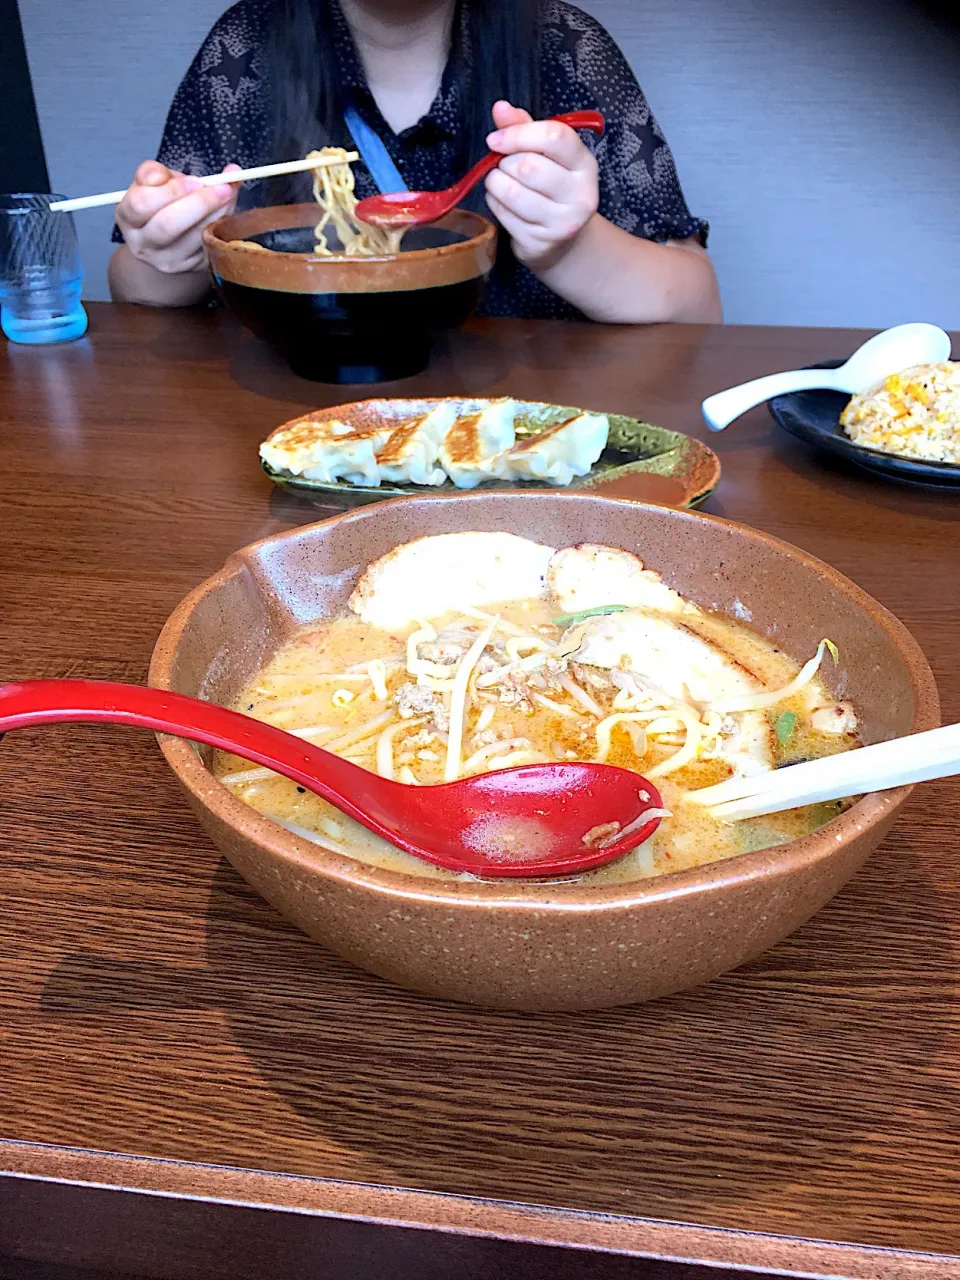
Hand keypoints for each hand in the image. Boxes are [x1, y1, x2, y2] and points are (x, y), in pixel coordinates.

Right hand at [115, 160, 240, 275]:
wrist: (164, 241)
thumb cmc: (158, 203)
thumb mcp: (151, 182)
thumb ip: (162, 172)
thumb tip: (195, 176)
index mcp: (128, 217)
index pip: (142, 204)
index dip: (170, 191)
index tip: (195, 181)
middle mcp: (144, 244)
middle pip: (168, 225)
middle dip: (198, 203)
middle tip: (223, 187)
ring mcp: (169, 260)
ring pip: (195, 237)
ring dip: (218, 212)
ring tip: (229, 192)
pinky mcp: (192, 268)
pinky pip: (210, 245)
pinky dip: (224, 224)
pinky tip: (229, 209)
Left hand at [484, 101, 599, 271]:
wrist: (563, 243)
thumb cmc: (551, 189)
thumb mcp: (546, 155)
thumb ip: (524, 128)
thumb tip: (500, 108)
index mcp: (584, 164)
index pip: (553, 137)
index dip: (518, 134)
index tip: (495, 139)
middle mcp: (580, 194)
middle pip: (527, 165)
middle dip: (505, 163)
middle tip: (504, 167)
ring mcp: (562, 223)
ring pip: (512, 192)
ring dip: (495, 184)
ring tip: (500, 183)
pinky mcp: (541, 243)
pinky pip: (504, 215)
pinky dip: (495, 204)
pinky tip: (503, 204)